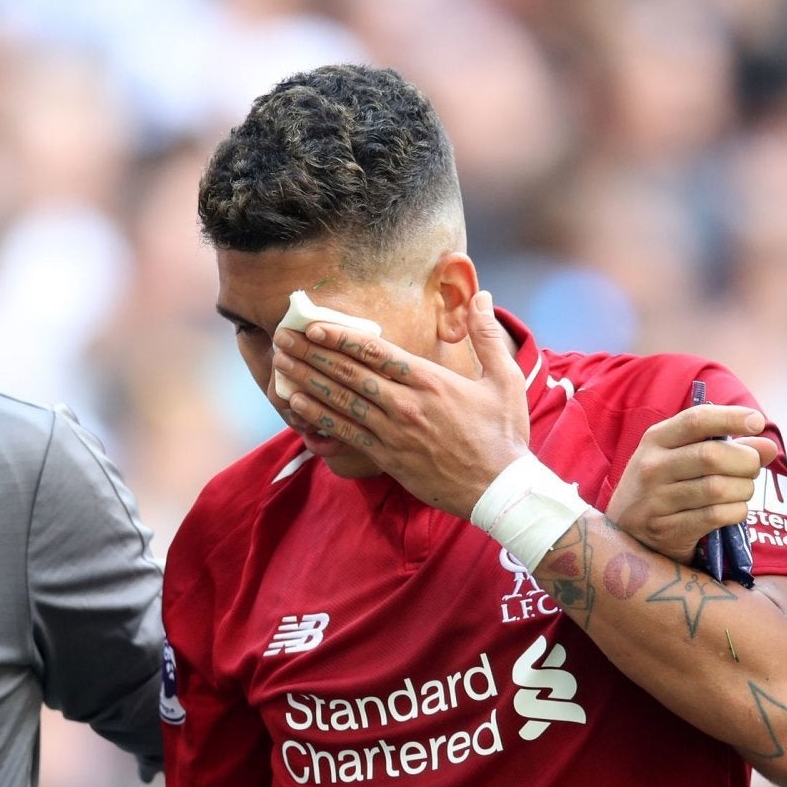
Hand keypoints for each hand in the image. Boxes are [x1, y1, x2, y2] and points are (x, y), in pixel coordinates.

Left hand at [274, 289, 529, 517]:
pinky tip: (296, 404)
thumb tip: (484, 296)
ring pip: (341, 400)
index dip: (340, 337)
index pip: (375, 351)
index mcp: (430, 380)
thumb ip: (487, 336)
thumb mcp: (505, 379)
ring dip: (308, 381)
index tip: (313, 326)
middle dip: (312, 353)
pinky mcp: (388, 457)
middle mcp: (406, 403)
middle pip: (349, 372)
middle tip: (283, 339)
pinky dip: (319, 417)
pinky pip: (346, 433)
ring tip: (281, 365)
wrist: (501, 490)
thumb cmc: (504, 435)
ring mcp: (394, 432)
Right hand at [604, 405, 780, 560]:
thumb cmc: (664, 486)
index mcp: (655, 439)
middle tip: (752, 468)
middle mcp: (651, 467)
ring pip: (718, 489)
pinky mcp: (666, 530)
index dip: (731, 418)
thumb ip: (726, 446)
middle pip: (712, 456)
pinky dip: (736, 512)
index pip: (697, 420)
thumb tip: (768, 446)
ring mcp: (655, 501)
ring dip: (743, 489)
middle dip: (745, 461)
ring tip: (743, 490)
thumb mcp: (683, 457)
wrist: (626, 533)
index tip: (757, 422)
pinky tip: (734, 510)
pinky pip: (716, 516)